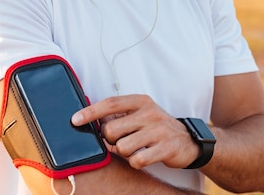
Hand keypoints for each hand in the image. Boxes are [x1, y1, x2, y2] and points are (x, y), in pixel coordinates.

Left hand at [71, 94, 200, 169]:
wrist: (188, 141)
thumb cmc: (156, 127)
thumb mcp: (140, 114)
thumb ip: (119, 115)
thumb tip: (91, 118)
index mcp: (141, 101)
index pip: (111, 103)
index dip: (91, 112)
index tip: (75, 120)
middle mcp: (150, 113)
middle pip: (111, 129)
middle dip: (110, 140)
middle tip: (119, 141)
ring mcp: (159, 130)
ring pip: (122, 147)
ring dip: (124, 153)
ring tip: (134, 149)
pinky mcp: (166, 148)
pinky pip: (138, 160)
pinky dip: (136, 162)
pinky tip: (143, 157)